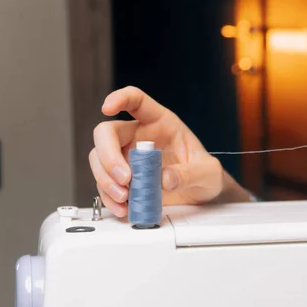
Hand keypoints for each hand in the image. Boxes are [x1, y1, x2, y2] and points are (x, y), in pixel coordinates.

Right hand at [89, 86, 250, 216]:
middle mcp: (139, 137)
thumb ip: (190, 173)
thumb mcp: (207, 172)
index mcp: (160, 122)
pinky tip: (123, 208)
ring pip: (99, 159)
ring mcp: (128, 158)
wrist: (203, 195)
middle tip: (125, 178)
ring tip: (125, 197)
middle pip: (107, 133)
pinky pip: (105, 184)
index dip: (120, 98)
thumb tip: (165, 179)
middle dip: (108, 155)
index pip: (136, 101)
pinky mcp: (124, 180)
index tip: (107, 108)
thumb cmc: (205, 174)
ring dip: (105, 179)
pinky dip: (109, 197)